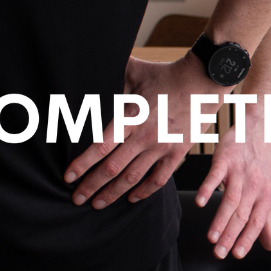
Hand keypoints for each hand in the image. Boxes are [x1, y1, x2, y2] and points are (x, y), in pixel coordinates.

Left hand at [63, 53, 205, 208]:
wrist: (202, 82)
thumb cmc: (166, 75)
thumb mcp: (135, 71)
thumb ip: (111, 74)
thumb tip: (90, 66)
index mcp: (131, 116)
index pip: (101, 146)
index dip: (82, 163)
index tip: (68, 176)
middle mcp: (145, 135)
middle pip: (112, 168)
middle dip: (91, 186)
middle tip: (76, 198)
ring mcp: (162, 147)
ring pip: (132, 178)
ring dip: (112, 193)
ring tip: (97, 204)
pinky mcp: (177, 153)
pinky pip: (158, 179)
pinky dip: (143, 192)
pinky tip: (131, 198)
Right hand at [195, 119, 270, 260]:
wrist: (258, 130)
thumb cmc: (260, 164)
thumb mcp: (267, 192)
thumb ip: (265, 221)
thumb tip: (269, 245)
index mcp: (265, 195)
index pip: (256, 222)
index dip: (247, 239)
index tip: (237, 254)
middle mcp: (254, 185)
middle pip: (242, 215)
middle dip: (230, 236)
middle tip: (219, 253)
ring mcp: (239, 172)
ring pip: (231, 200)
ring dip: (220, 220)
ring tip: (212, 237)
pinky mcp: (225, 160)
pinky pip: (216, 176)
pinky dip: (208, 189)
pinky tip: (200, 202)